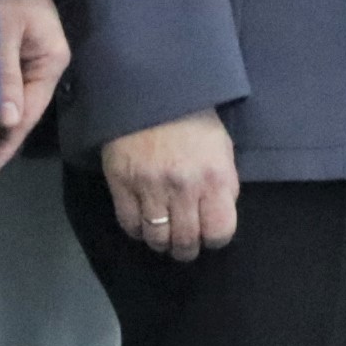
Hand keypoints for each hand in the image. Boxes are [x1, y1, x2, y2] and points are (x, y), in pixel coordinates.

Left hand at [0, 0, 68, 175]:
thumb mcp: (0, 36)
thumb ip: (5, 78)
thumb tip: (8, 121)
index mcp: (52, 61)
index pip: (29, 111)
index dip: (8, 141)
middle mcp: (46, 65)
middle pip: (22, 110)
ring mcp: (33, 59)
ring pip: (12, 100)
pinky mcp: (18, 53)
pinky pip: (7, 85)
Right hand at [104, 110, 238, 259]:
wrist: (152, 96)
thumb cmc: (194, 122)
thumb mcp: (222, 150)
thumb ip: (224, 185)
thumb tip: (219, 215)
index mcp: (215, 178)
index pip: (220, 231)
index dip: (216, 239)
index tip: (211, 236)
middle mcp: (184, 188)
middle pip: (185, 240)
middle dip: (187, 249)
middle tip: (186, 246)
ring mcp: (150, 188)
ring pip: (156, 238)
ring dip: (162, 244)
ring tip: (165, 238)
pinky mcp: (121, 184)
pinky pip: (128, 223)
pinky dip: (137, 230)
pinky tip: (144, 225)